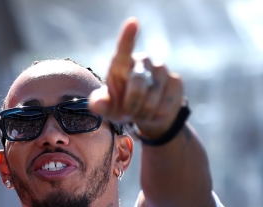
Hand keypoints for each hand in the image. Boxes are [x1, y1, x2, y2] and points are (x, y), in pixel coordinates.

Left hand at [89, 17, 184, 138]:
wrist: (144, 116)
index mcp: (121, 63)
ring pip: (151, 100)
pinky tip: (154, 112)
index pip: (124, 48)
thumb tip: (97, 104)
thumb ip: (100, 104)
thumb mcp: (107, 107)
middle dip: (131, 105)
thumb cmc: (120, 105)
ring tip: (140, 111)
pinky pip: (164, 107)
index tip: (132, 22)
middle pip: (138, 84)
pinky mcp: (176, 81)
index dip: (128, 36)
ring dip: (143, 113)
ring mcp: (162, 69)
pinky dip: (156, 116)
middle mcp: (143, 61)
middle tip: (128, 112)